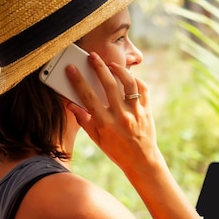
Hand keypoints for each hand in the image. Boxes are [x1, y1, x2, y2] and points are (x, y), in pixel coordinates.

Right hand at [65, 52, 160, 172]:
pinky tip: (129, 77)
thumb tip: (70, 104)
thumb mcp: (96, 139)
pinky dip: (136, 81)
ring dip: (120, 70)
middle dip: (99, 68)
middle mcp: (121, 116)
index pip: (88, 98)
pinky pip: (143, 90)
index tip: (71, 69)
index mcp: (105, 124)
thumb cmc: (116, 150)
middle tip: (92, 56)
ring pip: (129, 84)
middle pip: (109, 85)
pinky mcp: (148, 111)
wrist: (142, 161)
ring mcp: (136, 113)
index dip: (78, 81)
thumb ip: (83, 120)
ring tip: (111, 64)